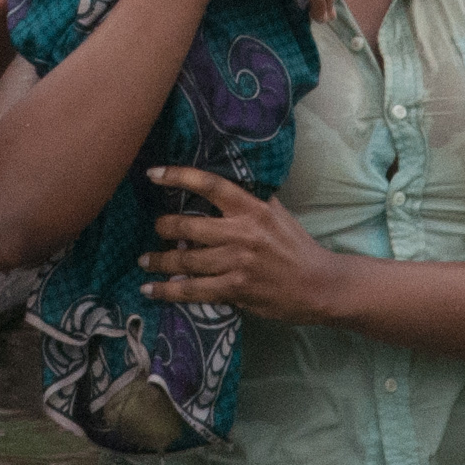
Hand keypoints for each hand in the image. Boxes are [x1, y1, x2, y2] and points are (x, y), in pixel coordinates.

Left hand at [140, 167, 353, 323]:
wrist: (319, 285)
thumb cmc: (296, 247)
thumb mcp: (277, 214)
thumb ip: (250, 200)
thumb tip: (219, 186)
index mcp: (253, 209)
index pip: (210, 185)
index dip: (179, 176)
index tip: (154, 174)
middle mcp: (243, 233)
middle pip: (188, 225)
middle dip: (163, 226)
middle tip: (154, 227)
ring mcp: (238, 263)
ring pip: (186, 259)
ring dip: (159, 260)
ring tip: (145, 260)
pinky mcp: (235, 290)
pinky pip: (193, 290)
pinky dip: (168, 291)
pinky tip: (151, 290)